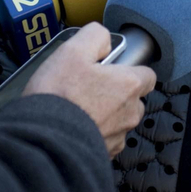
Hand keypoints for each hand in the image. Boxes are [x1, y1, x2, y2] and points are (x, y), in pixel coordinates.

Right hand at [22, 23, 156, 157]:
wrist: (42, 140)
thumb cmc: (59, 95)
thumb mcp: (72, 49)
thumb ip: (95, 36)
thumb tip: (104, 40)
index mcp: (128, 85)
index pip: (147, 75)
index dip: (130, 69)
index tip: (110, 69)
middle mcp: (129, 113)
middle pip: (133, 100)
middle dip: (116, 94)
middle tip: (89, 88)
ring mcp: (117, 137)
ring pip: (119, 122)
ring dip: (105, 115)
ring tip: (77, 108)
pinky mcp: (103, 155)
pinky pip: (105, 140)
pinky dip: (94, 133)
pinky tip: (74, 127)